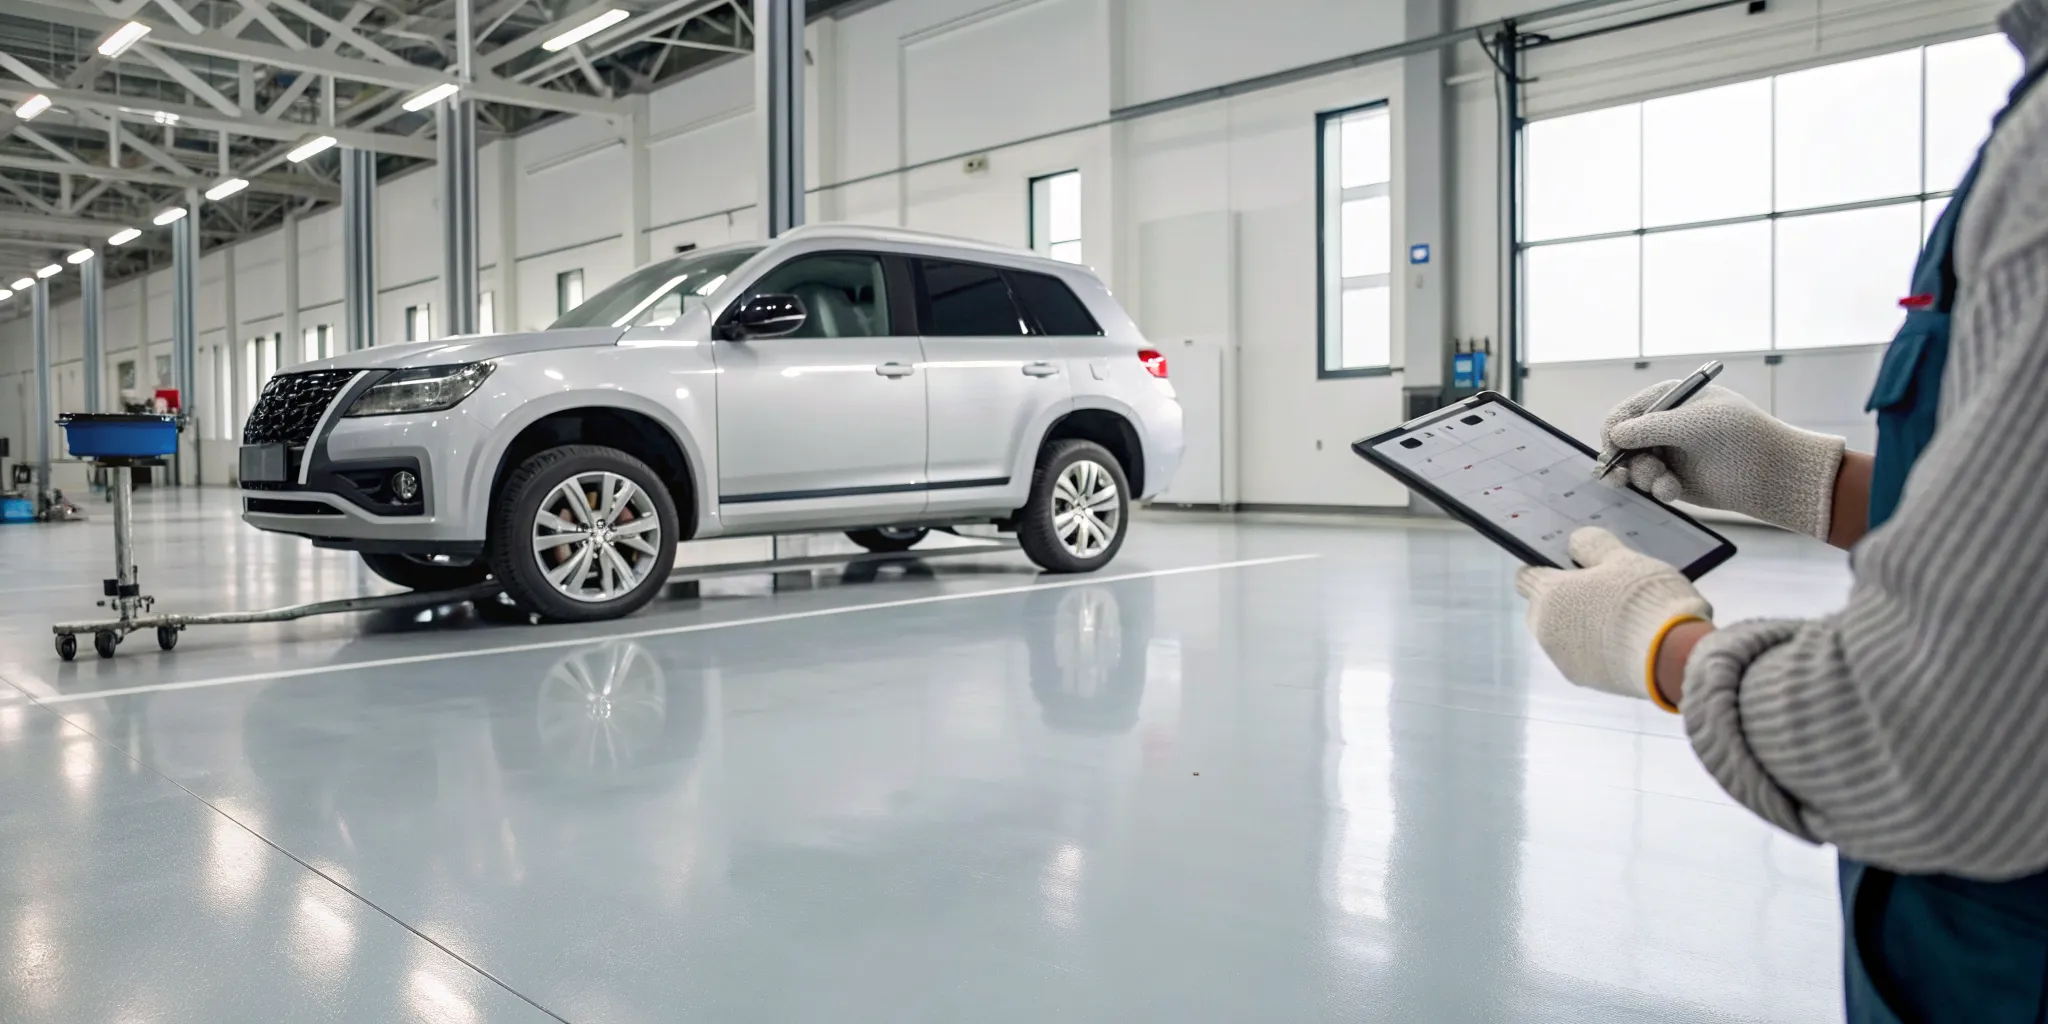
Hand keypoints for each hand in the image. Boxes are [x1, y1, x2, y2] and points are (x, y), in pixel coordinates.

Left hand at [1515, 528, 1711, 707]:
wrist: (1670, 655)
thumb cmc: (1643, 599)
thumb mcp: (1622, 558)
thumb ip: (1593, 546)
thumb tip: (1575, 543)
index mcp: (1549, 595)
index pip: (1527, 578)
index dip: (1543, 570)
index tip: (1565, 568)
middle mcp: (1546, 629)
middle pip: (1542, 609)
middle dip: (1562, 600)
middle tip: (1598, 592)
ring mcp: (1562, 658)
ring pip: (1560, 635)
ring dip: (1579, 626)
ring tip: (1618, 619)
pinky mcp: (1583, 679)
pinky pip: (1580, 657)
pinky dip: (1594, 648)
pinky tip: (1623, 642)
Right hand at [1601, 382, 1845, 539]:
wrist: (1775, 473)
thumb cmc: (1740, 437)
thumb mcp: (1693, 424)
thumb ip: (1650, 427)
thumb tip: (1614, 436)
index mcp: (1670, 400)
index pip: (1625, 412)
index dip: (1613, 431)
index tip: (1612, 450)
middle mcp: (1666, 426)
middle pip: (1623, 443)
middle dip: (1623, 460)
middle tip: (1620, 478)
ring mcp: (1670, 453)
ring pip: (1634, 467)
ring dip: (1643, 476)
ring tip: (1664, 483)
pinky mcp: (1676, 479)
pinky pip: (1650, 485)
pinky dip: (1657, 489)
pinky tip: (1672, 491)